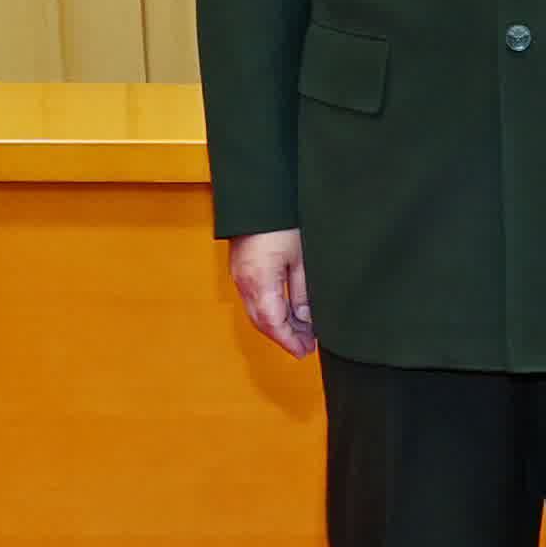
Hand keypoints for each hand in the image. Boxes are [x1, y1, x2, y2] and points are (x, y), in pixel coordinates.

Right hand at [227, 230, 315, 356]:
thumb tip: (306, 319)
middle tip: (306, 346)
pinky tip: (286, 309)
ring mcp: (239, 274)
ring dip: (278, 323)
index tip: (304, 352)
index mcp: (259, 282)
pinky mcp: (241, 266)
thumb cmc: (283, 220)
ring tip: (301, 330)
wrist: (260, 194)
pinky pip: (254, 297)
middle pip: (262, 321)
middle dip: (284, 336)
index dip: (289, 341)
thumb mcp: (302, 258)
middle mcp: (244, 282)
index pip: (273, 324)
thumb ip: (303, 293)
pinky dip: (270, 309)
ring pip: (257, 310)